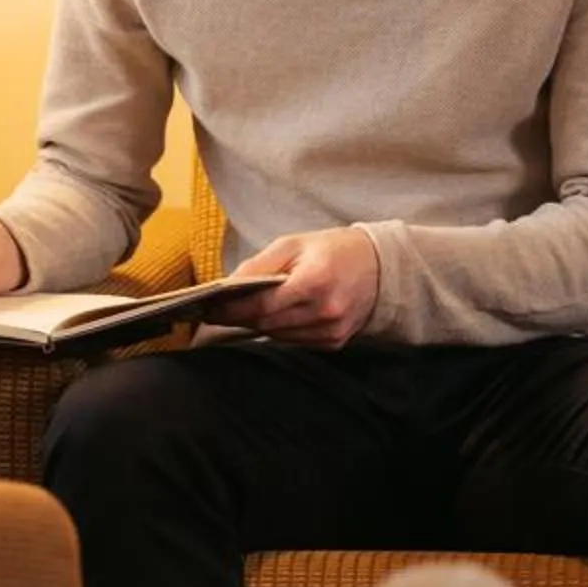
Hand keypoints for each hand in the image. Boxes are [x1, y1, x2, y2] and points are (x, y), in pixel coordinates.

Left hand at [225, 226, 380, 348]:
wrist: (379, 267)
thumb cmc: (332, 250)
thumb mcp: (294, 243)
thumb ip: (259, 265)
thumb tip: (226, 285)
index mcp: (315, 282)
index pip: (262, 305)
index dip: (231, 309)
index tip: (208, 307)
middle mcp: (325, 311)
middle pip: (266, 323)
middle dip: (238, 317)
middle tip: (215, 309)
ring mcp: (331, 331)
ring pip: (277, 335)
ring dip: (257, 324)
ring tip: (240, 311)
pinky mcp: (333, 343)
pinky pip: (293, 341)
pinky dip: (279, 329)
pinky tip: (274, 315)